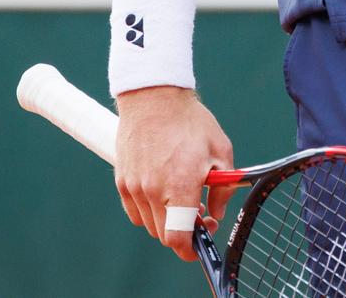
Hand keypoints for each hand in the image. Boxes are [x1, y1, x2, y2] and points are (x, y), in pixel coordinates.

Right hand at [114, 87, 234, 262]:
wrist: (154, 97)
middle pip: (165, 235)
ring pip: (149, 224)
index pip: (178, 239)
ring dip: (166, 220)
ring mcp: (134, 187)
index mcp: (179, 187)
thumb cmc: (190, 122)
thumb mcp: (221, 151)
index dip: (191, 250)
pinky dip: (148, 210)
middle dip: (183, 232)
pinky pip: (134, 211)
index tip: (201, 242)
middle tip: (198, 214)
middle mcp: (152, 192)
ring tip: (180, 198)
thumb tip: (217, 212)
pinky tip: (161, 192)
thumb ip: (223, 188)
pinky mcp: (122, 181)